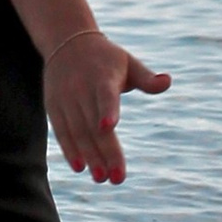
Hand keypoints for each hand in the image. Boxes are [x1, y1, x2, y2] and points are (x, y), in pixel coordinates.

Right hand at [45, 30, 169, 185]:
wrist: (67, 42)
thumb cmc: (106, 58)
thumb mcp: (128, 62)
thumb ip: (146, 78)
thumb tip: (167, 81)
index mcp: (103, 76)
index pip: (105, 95)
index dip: (107, 110)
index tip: (109, 127)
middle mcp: (81, 89)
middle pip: (93, 124)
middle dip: (105, 152)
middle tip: (117, 178)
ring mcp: (65, 99)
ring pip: (78, 132)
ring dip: (89, 156)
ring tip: (101, 178)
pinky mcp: (53, 107)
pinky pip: (62, 131)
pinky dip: (70, 149)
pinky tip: (80, 167)